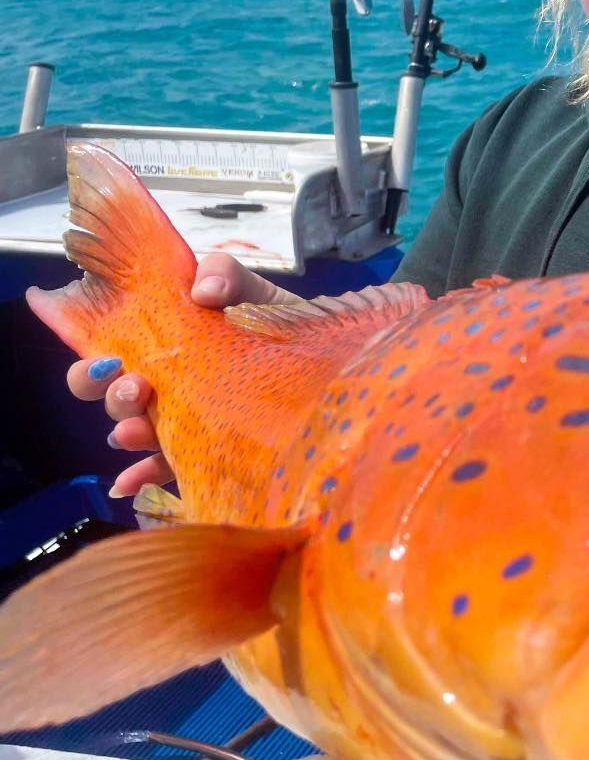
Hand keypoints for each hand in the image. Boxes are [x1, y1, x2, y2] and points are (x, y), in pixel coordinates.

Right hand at [69, 253, 300, 497]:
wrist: (324, 359)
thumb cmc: (277, 322)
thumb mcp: (253, 291)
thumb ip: (225, 274)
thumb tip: (201, 289)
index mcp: (164, 345)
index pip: (109, 355)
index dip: (93, 364)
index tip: (108, 361)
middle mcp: (164, 386)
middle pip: (114, 397)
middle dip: (109, 395)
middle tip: (135, 388)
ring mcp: (183, 421)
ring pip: (138, 433)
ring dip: (130, 432)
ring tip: (138, 430)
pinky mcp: (207, 451)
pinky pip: (170, 469)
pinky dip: (145, 477)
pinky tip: (130, 485)